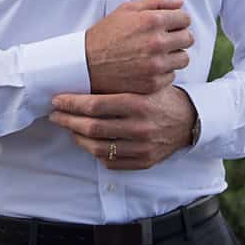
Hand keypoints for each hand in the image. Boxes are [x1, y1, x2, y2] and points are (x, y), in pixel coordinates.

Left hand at [49, 86, 197, 169]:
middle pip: (92, 127)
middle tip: (55, 115)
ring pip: (97, 148)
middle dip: (67, 121)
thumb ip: (117, 86)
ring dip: (77, 138)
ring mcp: (142, 148)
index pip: (95, 105)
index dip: (71, 103)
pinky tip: (88, 142)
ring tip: (69, 128)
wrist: (189, 120)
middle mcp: (140, 127)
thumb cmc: (160, 97)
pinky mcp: (144, 162)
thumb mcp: (143, 84)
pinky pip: (111, 162)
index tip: (57, 100)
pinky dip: (95, 152)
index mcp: (138, 103)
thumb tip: (79, 82)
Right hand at [84, 0, 193, 94]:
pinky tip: (148, 67)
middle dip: (178, 37)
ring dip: (174, 56)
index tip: (170, 25)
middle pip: (188, 39)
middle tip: (164, 40)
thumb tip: (179, 3)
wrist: (86, 63)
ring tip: (157, 54)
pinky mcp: (152, 83)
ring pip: (183, 59)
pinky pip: (172, 75)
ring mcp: (155, 65)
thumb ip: (156, 2)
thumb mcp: (127, 10)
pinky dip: (163, 72)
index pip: (185, 19)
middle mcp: (157, 43)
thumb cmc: (106, 34)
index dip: (178, 21)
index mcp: (152, 21)